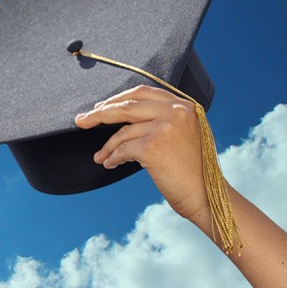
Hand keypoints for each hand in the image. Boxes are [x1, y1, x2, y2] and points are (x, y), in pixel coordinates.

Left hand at [74, 85, 210, 226]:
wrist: (205, 194)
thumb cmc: (191, 169)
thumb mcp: (184, 134)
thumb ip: (163, 119)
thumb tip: (124, 114)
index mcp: (184, 105)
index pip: (144, 92)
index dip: (119, 98)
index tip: (101, 107)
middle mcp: (176, 112)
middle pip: (127, 106)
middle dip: (100, 114)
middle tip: (81, 121)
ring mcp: (165, 127)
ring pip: (123, 131)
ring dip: (107, 146)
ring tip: (100, 156)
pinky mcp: (153, 146)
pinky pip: (122, 149)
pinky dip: (113, 157)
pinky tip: (109, 163)